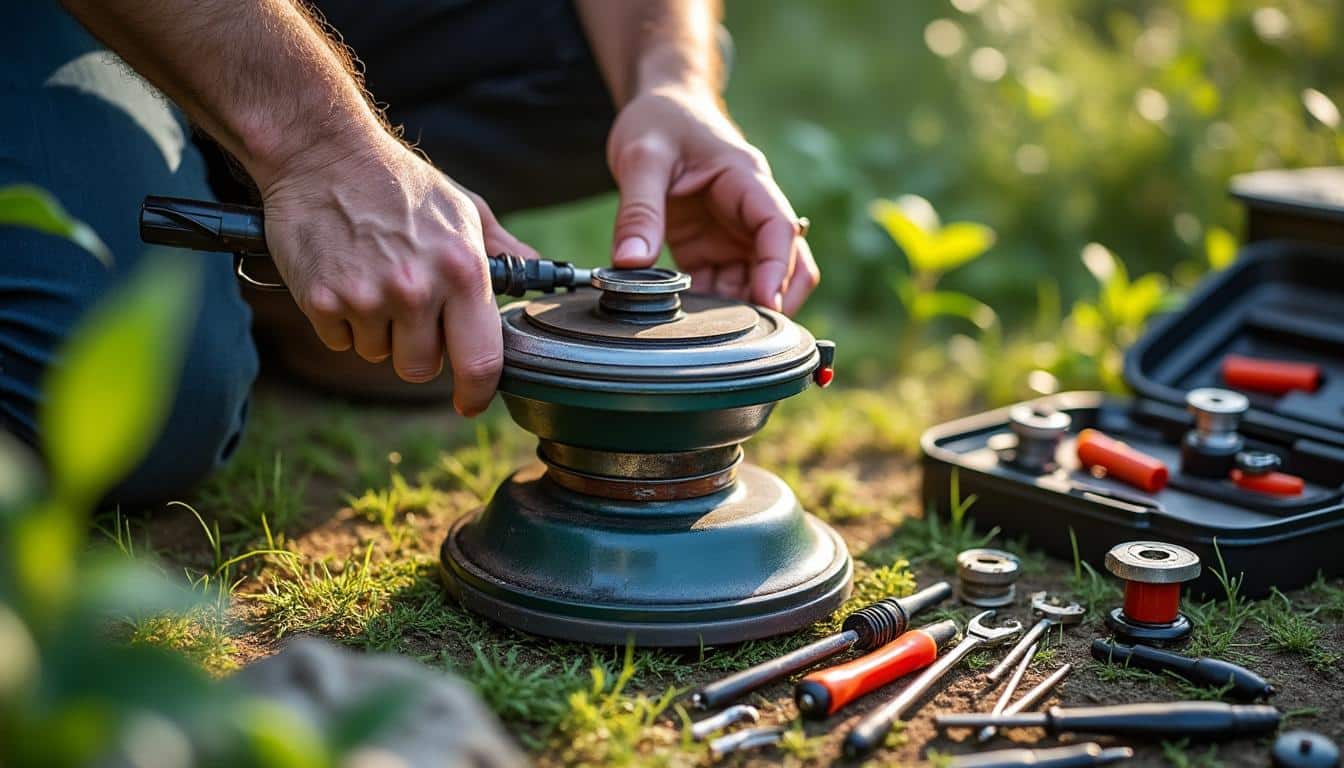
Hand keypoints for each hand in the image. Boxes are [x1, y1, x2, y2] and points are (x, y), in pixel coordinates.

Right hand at [259, 132, 537, 415]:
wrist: (322, 153)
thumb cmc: (399, 182)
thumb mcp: (463, 209)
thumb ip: (502, 251)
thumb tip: (538, 271)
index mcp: (462, 271)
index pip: (480, 361)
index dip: (476, 393)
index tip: (470, 402)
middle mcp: (417, 290)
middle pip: (420, 368)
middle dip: (416, 348)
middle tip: (407, 306)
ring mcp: (367, 298)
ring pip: (378, 354)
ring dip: (377, 330)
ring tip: (373, 277)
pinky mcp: (321, 300)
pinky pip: (340, 340)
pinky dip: (341, 320)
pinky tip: (344, 275)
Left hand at [605, 86, 817, 313]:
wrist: (660, 107)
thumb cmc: (661, 120)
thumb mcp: (642, 157)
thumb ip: (638, 210)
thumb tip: (630, 264)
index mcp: (747, 181)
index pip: (779, 229)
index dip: (778, 269)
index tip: (765, 302)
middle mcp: (749, 211)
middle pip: (788, 264)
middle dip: (776, 298)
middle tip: (745, 331)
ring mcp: (732, 234)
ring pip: (756, 282)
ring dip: (738, 307)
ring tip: (705, 327)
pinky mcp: (711, 248)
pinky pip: (722, 286)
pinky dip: (710, 305)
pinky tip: (686, 317)